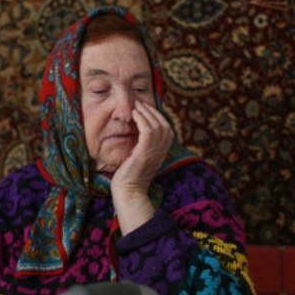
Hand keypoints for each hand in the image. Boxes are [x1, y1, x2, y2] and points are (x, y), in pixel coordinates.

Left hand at [111, 100, 172, 234]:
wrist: (128, 192)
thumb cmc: (130, 175)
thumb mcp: (141, 156)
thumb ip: (144, 145)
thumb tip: (140, 130)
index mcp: (162, 151)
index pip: (166, 128)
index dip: (156, 115)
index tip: (144, 107)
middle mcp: (162, 151)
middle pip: (163, 124)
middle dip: (151, 111)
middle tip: (139, 102)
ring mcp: (155, 152)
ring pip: (157, 125)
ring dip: (146, 113)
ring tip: (136, 106)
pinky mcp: (145, 153)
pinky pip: (148, 131)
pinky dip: (142, 120)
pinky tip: (134, 115)